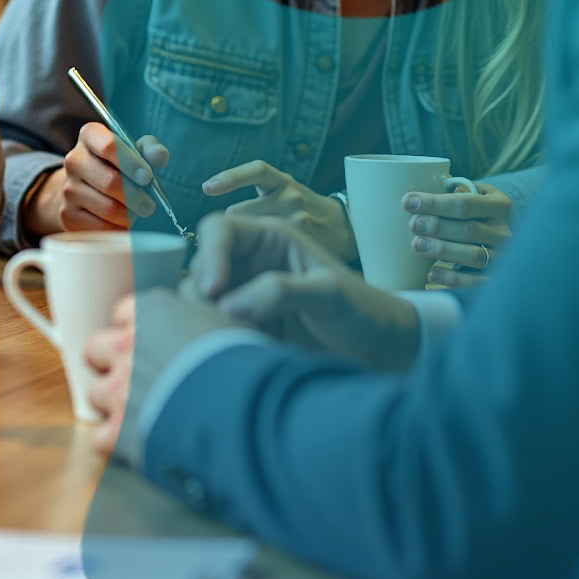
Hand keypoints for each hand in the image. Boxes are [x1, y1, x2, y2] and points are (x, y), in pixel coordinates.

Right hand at [23, 122, 166, 235]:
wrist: (84, 187)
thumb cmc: (116, 166)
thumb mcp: (133, 150)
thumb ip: (149, 149)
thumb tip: (160, 156)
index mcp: (89, 136)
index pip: (109, 146)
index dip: (131, 162)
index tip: (147, 177)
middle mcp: (74, 160)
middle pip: (110, 182)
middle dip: (136, 196)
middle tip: (150, 204)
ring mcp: (68, 188)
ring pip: (107, 207)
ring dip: (130, 214)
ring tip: (138, 213)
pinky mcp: (67, 214)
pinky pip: (100, 226)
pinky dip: (118, 228)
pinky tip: (124, 222)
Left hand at [85, 287, 242, 460]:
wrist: (246, 409)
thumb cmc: (248, 365)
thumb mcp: (228, 323)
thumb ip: (198, 316)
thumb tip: (196, 315)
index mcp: (152, 313)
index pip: (125, 314)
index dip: (138, 333)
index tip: (152, 347)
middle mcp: (127, 346)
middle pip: (97, 349)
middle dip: (112, 364)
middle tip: (138, 379)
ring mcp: (119, 389)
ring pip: (96, 394)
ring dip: (115, 405)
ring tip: (145, 416)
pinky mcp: (119, 432)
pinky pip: (101, 437)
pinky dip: (117, 445)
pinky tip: (141, 446)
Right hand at [189, 211, 419, 370]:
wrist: (376, 346)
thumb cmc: (362, 309)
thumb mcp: (329, 294)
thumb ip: (282, 292)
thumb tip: (230, 305)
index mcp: (270, 238)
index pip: (219, 230)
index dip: (209, 255)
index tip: (213, 289)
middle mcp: (251, 261)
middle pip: (201, 266)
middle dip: (203, 291)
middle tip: (224, 321)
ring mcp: (245, 293)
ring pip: (202, 298)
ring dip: (209, 317)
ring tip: (239, 337)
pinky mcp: (245, 322)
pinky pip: (214, 325)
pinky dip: (217, 336)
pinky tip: (240, 347)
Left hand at [201, 160, 355, 263]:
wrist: (342, 228)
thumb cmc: (299, 211)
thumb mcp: (281, 193)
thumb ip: (253, 202)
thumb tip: (218, 222)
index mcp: (282, 181)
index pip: (256, 171)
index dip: (231, 178)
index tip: (207, 188)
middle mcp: (290, 196)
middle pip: (240, 211)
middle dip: (232, 226)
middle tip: (231, 241)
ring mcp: (298, 217)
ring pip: (251, 232)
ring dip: (243, 244)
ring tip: (246, 253)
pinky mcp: (304, 238)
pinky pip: (267, 250)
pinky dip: (257, 255)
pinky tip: (253, 259)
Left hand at [406, 182, 511, 288]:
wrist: (496, 233)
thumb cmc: (473, 212)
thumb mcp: (470, 195)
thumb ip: (450, 194)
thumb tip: (414, 199)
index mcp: (497, 205)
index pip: (465, 203)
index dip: (435, 203)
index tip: (408, 202)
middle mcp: (502, 231)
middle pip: (469, 230)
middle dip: (438, 227)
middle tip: (413, 225)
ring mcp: (502, 256)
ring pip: (473, 256)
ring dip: (443, 251)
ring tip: (417, 245)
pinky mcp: (495, 276)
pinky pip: (476, 281)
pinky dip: (454, 279)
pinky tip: (432, 273)